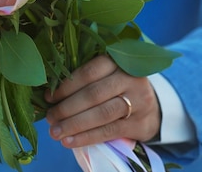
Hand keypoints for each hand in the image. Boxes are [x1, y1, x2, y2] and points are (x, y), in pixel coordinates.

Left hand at [44, 55, 160, 147]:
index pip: (90, 72)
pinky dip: (87, 137)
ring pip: (101, 113)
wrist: (152, 109)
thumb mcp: (110, 75)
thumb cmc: (120, 89)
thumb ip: (87, 79)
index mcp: (119, 61)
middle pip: (94, 94)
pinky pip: (109, 131)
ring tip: (55, 133)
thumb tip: (50, 95)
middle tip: (50, 118)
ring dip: (75, 124)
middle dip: (67, 107)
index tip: (49, 97)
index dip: (67, 86)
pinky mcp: (139, 123)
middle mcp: (131, 78)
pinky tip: (70, 141)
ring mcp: (138, 101)